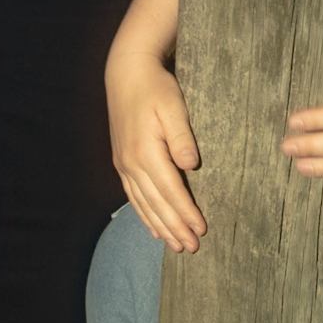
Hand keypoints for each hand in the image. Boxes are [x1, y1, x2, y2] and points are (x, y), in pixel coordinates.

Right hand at [106, 48, 205, 252]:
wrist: (126, 74)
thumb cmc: (155, 88)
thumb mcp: (173, 107)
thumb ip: (181, 137)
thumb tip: (191, 166)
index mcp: (146, 152)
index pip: (170, 191)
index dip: (186, 213)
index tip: (201, 230)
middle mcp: (131, 163)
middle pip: (156, 204)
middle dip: (174, 228)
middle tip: (192, 248)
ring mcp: (123, 164)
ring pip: (143, 204)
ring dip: (160, 227)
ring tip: (175, 246)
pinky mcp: (121, 161)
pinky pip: (132, 196)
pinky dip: (144, 215)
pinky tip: (153, 228)